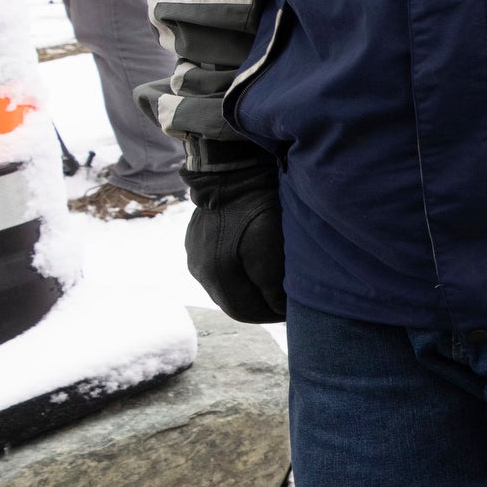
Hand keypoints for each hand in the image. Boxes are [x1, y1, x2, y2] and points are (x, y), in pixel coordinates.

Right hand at [184, 157, 286, 323]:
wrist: (233, 172)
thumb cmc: (261, 205)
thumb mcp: (275, 244)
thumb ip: (273, 282)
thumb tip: (278, 307)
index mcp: (218, 271)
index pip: (247, 311)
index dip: (272, 314)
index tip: (292, 311)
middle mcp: (201, 270)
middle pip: (233, 305)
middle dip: (261, 309)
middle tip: (285, 307)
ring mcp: (194, 258)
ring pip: (224, 291)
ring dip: (248, 295)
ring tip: (272, 290)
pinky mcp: (194, 247)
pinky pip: (217, 274)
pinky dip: (237, 279)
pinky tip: (254, 271)